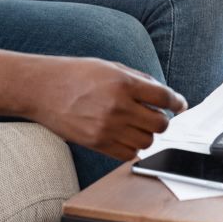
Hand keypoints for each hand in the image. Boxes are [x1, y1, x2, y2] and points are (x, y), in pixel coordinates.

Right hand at [30, 58, 186, 160]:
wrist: (42, 89)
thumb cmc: (75, 74)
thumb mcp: (110, 67)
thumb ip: (138, 79)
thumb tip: (163, 93)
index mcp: (123, 83)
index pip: (164, 97)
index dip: (177, 102)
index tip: (180, 105)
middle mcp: (118, 107)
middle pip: (160, 123)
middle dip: (163, 120)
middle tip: (156, 115)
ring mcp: (107, 128)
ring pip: (147, 141)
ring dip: (147, 134)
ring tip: (137, 125)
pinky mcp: (96, 143)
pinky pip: (128, 154)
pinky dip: (132, 148)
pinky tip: (126, 136)